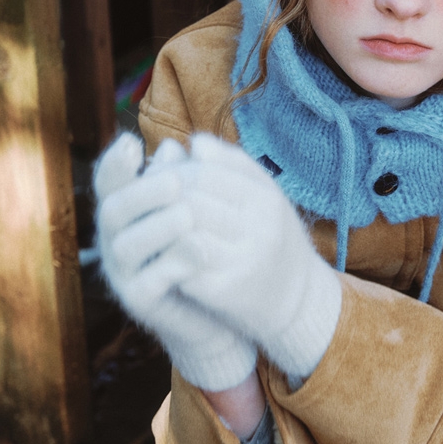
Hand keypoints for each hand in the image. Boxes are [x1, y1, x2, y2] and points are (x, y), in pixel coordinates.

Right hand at [94, 133, 257, 391]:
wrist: (214, 309)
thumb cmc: (199, 249)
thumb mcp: (194, 209)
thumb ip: (183, 179)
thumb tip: (175, 146)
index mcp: (124, 212)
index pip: (108, 183)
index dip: (114, 163)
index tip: (131, 142)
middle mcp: (115, 240)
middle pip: (112, 211)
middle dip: (142, 193)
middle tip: (175, 182)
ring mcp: (123, 273)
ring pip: (125, 247)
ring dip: (157, 228)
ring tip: (188, 216)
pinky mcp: (140, 303)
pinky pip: (147, 284)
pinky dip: (171, 266)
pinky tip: (199, 252)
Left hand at [165, 133, 342, 382]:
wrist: (297, 300)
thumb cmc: (274, 239)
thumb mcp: (264, 195)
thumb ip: (232, 165)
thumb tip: (194, 143)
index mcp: (266, 199)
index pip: (206, 172)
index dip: (174, 172)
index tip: (158, 179)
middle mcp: (259, 228)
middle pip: (191, 200)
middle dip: (160, 200)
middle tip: (144, 204)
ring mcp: (243, 261)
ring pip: (184, 232)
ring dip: (159, 229)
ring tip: (150, 227)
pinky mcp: (227, 291)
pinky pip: (183, 266)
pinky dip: (166, 257)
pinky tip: (160, 254)